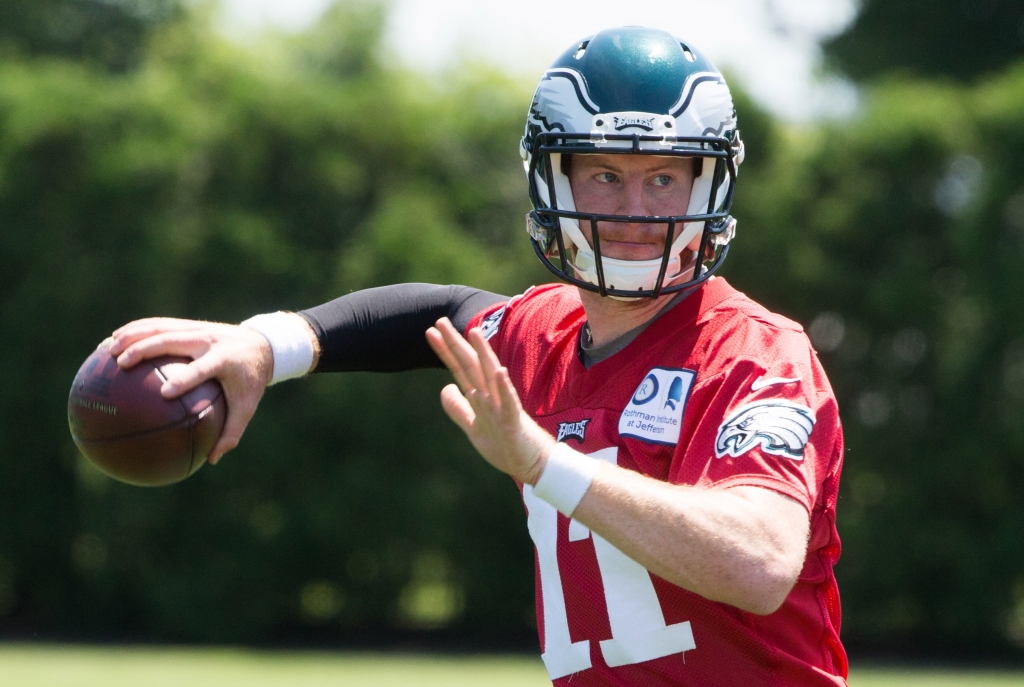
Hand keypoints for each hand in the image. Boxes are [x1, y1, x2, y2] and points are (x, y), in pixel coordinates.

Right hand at [108, 318, 273, 463]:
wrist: (262, 344)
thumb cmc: (251, 381)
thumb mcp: (247, 407)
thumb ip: (231, 432)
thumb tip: (212, 460)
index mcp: (224, 360)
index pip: (202, 369)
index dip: (185, 379)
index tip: (165, 393)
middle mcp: (208, 340)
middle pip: (173, 340)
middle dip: (145, 349)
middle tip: (121, 363)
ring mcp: (198, 329)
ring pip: (161, 327)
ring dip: (132, 335)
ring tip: (107, 348)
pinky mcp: (190, 325)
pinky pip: (159, 325)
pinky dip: (136, 330)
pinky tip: (114, 340)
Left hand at [425, 318, 554, 484]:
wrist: (532, 465)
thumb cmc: (505, 444)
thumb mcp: (474, 427)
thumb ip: (458, 408)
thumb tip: (445, 388)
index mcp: (481, 396)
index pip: (460, 369)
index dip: (446, 351)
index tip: (431, 332)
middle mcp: (491, 396)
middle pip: (471, 365)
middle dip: (456, 344)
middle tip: (440, 321)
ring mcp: (502, 407)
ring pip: (491, 376)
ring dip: (483, 354)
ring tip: (473, 333)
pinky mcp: (513, 422)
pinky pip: (509, 402)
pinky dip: (505, 387)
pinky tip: (500, 372)